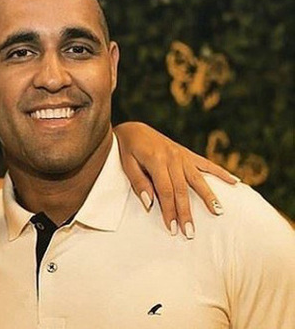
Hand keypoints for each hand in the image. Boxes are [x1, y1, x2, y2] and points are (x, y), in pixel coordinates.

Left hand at [114, 122, 237, 238]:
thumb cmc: (127, 149)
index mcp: (156, 160)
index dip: (169, 210)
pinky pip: (207, 164)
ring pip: (198, 179)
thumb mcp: (127, 164)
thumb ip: (138, 183)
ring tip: (218, 212)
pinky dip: (221, 173)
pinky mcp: (187, 154)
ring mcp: (182, 155)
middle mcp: (173, 157)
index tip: (173, 228)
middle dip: (186, 212)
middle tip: (190, 232)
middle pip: (182, 189)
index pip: (165, 191)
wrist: (134, 129)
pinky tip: (235, 182)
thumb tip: (150, 204)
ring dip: (208, 196)